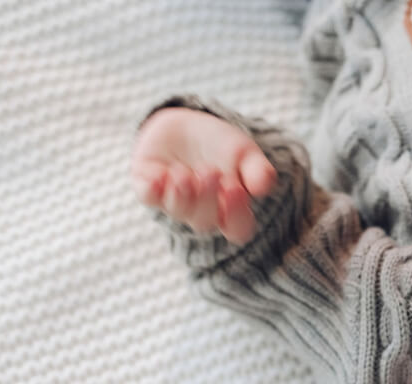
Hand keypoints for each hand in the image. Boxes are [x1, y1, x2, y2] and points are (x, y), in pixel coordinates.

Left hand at [131, 107, 275, 244]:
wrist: (187, 125)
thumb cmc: (221, 148)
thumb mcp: (245, 154)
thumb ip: (257, 170)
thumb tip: (263, 187)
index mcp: (229, 211)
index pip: (237, 229)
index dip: (236, 216)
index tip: (236, 189)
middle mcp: (201, 213)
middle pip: (204, 222)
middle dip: (206, 199)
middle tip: (210, 170)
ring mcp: (173, 202)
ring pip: (176, 212)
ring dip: (181, 195)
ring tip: (184, 173)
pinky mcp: (148, 187)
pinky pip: (148, 197)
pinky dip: (153, 189)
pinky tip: (161, 175)